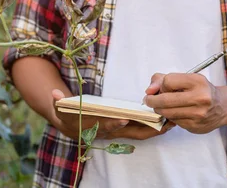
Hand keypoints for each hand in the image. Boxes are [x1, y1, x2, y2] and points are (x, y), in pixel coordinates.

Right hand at [51, 89, 174, 140]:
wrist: (71, 126)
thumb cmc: (68, 115)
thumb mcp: (60, 109)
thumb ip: (58, 102)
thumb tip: (54, 94)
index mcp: (95, 127)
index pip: (105, 127)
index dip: (114, 124)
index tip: (124, 118)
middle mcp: (109, 132)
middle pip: (130, 133)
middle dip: (147, 129)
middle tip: (162, 122)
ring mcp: (118, 131)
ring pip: (139, 133)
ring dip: (155, 129)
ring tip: (172, 120)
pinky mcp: (124, 128)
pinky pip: (141, 130)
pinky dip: (154, 126)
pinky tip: (166, 119)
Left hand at [143, 73, 226, 133]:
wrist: (222, 107)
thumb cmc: (201, 90)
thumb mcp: (186, 78)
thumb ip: (163, 79)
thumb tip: (149, 90)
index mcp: (197, 81)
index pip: (168, 82)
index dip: (161, 85)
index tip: (161, 88)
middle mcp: (200, 98)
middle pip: (165, 100)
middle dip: (152, 100)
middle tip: (148, 100)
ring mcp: (198, 114)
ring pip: (167, 112)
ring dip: (159, 110)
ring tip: (160, 106)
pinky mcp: (195, 127)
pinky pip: (174, 121)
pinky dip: (170, 117)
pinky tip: (175, 113)